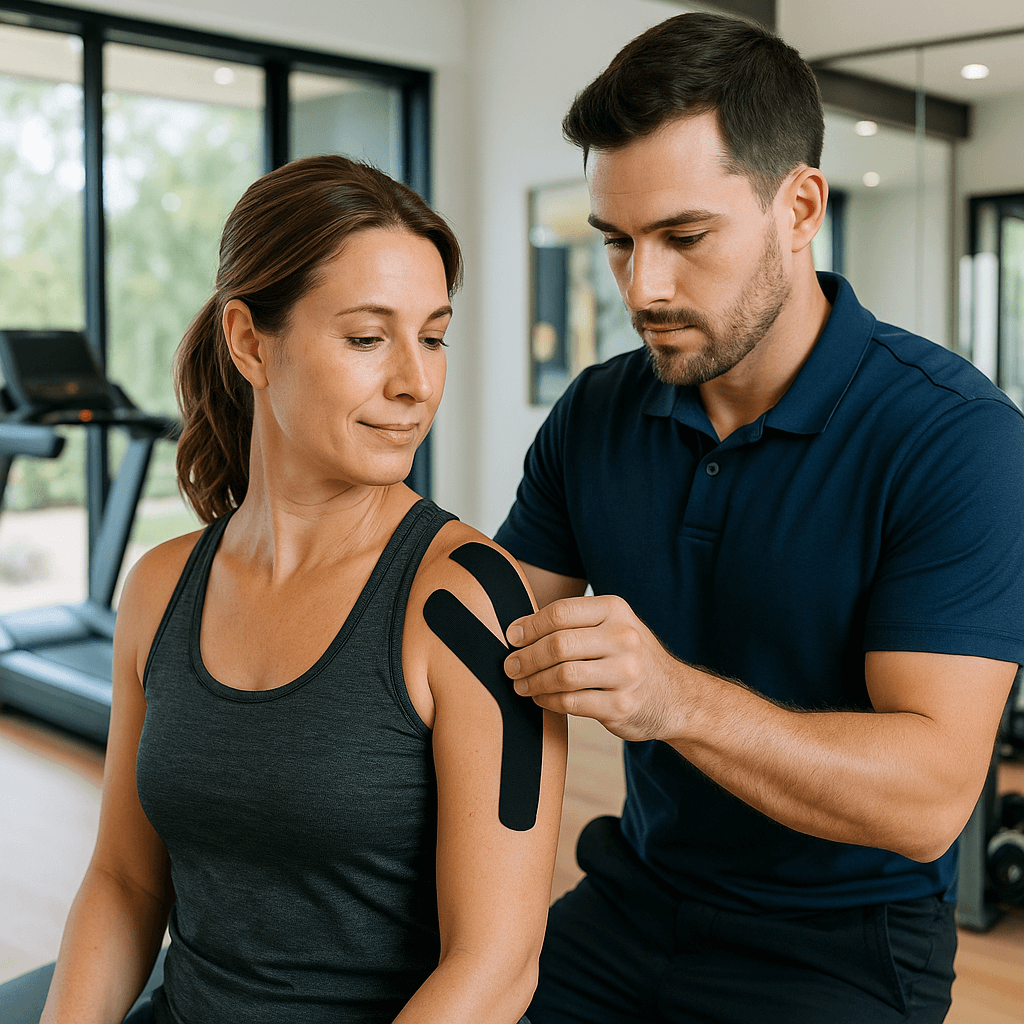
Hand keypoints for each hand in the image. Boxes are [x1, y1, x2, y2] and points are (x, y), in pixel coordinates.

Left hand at [503, 595, 686, 741]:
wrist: (674, 697)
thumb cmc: (628, 657)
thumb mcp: (612, 627)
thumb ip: (573, 623)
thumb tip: (517, 629)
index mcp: (616, 610)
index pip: (560, 612)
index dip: (529, 626)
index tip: (512, 638)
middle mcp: (624, 638)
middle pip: (559, 644)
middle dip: (526, 657)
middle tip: (510, 666)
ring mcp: (625, 673)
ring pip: (562, 675)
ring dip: (533, 681)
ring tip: (520, 684)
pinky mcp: (621, 706)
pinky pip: (570, 702)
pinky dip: (547, 700)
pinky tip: (540, 697)